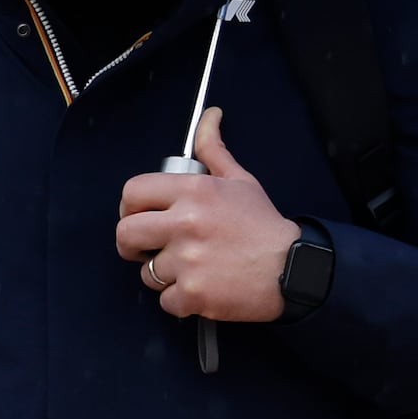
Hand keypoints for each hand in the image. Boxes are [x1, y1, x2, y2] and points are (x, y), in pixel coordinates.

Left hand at [113, 111, 296, 322]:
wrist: (292, 270)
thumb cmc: (264, 227)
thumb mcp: (240, 180)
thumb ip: (213, 150)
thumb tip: (208, 117)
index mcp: (194, 191)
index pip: (132, 193)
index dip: (129, 208)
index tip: (138, 217)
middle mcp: (186, 223)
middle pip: (125, 234)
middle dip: (131, 245)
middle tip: (149, 249)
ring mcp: (188, 261)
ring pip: (147, 273)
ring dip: (163, 275)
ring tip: (191, 269)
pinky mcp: (193, 293)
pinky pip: (165, 300)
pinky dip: (180, 301)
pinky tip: (201, 288)